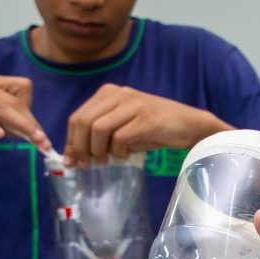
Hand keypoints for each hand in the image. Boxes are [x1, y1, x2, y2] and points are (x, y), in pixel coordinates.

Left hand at [64, 84, 231, 165]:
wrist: (188, 124)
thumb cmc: (154, 128)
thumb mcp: (123, 125)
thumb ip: (100, 135)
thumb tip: (76, 155)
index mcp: (109, 93)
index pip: (78, 116)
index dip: (71, 141)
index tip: (72, 160)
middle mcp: (118, 94)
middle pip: (83, 122)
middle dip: (80, 147)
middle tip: (86, 164)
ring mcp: (133, 105)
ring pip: (98, 129)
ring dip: (98, 151)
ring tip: (106, 161)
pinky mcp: (146, 118)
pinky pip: (120, 138)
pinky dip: (119, 151)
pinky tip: (126, 156)